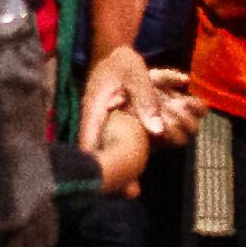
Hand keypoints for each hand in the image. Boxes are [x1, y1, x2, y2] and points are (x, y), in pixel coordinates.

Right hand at [75, 60, 153, 194]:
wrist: (114, 53)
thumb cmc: (122, 63)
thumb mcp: (136, 76)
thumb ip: (146, 100)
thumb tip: (157, 130)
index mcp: (95, 112)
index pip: (88, 142)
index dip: (94, 164)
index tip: (104, 185)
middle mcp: (95, 123)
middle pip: (96, 154)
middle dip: (110, 175)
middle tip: (128, 193)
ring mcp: (102, 126)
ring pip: (105, 151)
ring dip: (119, 167)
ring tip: (132, 190)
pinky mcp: (111, 127)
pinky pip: (115, 145)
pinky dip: (124, 157)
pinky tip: (135, 173)